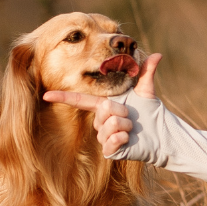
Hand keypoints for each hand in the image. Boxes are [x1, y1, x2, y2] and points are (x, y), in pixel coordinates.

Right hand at [42, 53, 161, 156]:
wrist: (160, 134)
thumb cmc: (150, 113)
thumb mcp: (146, 90)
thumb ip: (146, 72)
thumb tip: (157, 55)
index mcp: (103, 105)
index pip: (79, 101)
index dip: (63, 97)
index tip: (47, 94)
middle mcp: (100, 121)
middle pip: (103, 109)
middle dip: (122, 110)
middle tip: (131, 114)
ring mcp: (103, 137)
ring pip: (110, 124)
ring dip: (126, 124)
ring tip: (132, 127)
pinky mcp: (110, 151)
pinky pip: (112, 141)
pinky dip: (124, 137)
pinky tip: (129, 139)